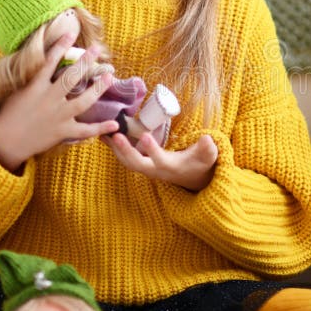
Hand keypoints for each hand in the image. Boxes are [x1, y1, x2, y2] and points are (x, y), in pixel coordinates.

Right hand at [0, 36, 120, 172]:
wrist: (5, 142)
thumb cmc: (8, 114)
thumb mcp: (16, 91)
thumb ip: (31, 79)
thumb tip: (41, 63)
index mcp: (36, 86)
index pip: (50, 61)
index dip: (60, 46)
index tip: (71, 33)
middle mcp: (49, 99)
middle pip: (71, 78)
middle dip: (85, 62)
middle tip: (97, 49)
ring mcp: (58, 116)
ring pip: (83, 101)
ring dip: (98, 89)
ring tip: (110, 78)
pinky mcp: (63, 131)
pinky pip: (85, 130)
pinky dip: (101, 128)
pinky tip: (115, 123)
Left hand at [103, 130, 218, 191]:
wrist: (192, 177)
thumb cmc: (199, 164)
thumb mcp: (207, 157)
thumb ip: (208, 149)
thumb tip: (207, 139)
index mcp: (170, 167)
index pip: (159, 160)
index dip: (152, 150)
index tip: (145, 136)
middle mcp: (155, 170)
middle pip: (136, 164)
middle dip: (124, 150)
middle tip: (115, 135)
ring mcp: (147, 168)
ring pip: (127, 162)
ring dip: (115, 149)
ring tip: (103, 133)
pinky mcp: (142, 164)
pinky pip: (125, 158)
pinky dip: (115, 148)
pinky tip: (105, 136)